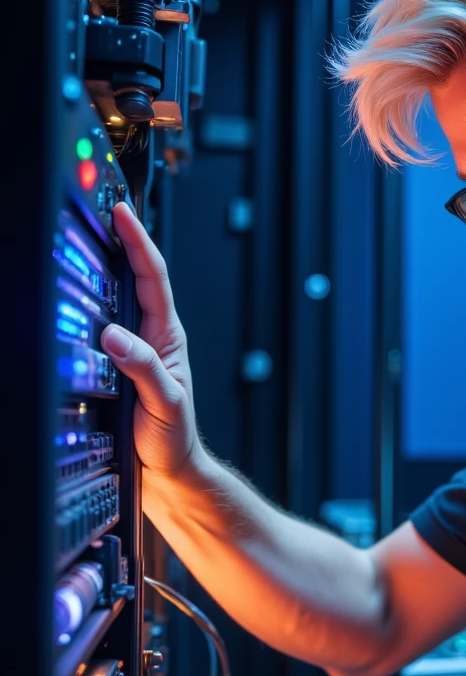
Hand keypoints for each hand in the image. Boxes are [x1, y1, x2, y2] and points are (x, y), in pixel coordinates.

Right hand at [100, 203, 202, 481]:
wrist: (170, 469)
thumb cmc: (174, 438)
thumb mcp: (163, 401)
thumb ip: (141, 368)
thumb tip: (115, 335)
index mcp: (168, 336)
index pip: (153, 277)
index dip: (138, 241)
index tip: (122, 212)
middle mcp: (154, 335)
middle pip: (139, 276)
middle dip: (124, 238)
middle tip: (106, 206)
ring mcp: (139, 346)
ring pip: (122, 296)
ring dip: (111, 263)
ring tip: (95, 232)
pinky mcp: (123, 362)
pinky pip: (107, 321)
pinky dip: (96, 298)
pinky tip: (82, 289)